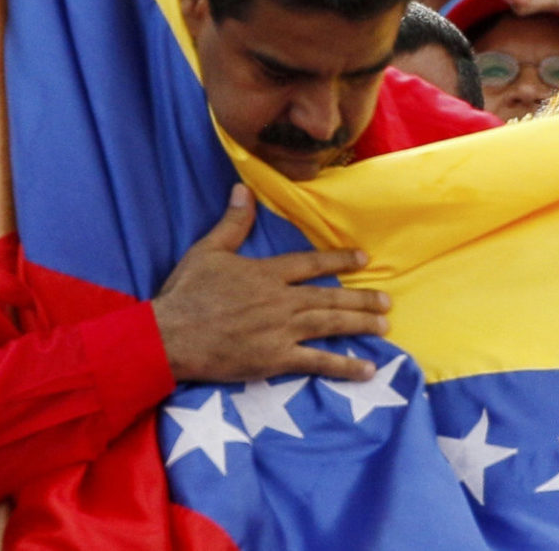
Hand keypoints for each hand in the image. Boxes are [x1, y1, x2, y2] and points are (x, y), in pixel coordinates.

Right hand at [152, 184, 388, 382]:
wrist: (171, 335)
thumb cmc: (186, 294)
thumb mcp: (206, 251)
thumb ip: (232, 223)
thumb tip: (242, 189)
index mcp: (266, 274)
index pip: (310, 264)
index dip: (338, 260)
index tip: (362, 258)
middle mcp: (281, 301)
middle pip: (330, 297)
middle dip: (361, 299)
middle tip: (387, 301)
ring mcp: (281, 331)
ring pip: (331, 325)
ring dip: (360, 325)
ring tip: (384, 326)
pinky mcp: (276, 359)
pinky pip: (318, 362)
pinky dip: (345, 366)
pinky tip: (367, 369)